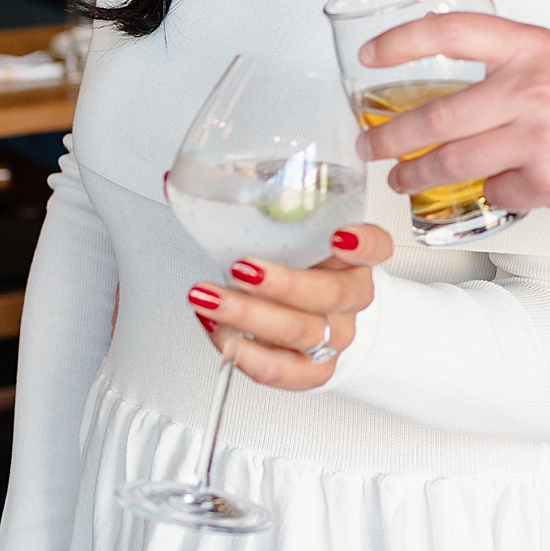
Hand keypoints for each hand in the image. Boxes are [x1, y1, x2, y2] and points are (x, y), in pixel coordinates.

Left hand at [187, 222, 392, 391]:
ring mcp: (334, 336)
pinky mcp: (312, 371)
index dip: (363, 243)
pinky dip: (247, 354)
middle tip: (241, 268)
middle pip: (329, 294)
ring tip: (209, 297)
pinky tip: (220, 332)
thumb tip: (172, 179)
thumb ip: (247, 205)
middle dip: (281, 283)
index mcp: (353, 257)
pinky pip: (283, 371)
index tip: (340, 236)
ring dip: (249, 315)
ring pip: (301, 332)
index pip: (377, 246)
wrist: (312, 316)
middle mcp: (349, 297)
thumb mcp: (282, 231)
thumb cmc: (294, 265)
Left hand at [353, 14, 549, 212]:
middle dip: (392, 139)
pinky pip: (496, 190)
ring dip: (419, 176)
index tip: (370, 56)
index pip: (451, 32)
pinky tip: (503, 184)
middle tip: (371, 148)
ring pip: (454, 164)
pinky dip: (493, 190)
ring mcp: (538, 138)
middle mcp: (530, 88)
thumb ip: (508, 63)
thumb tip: (449, 85)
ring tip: (403, 179)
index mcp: (530, 47)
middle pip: (437, 117)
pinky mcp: (547, 182)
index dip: (402, 42)